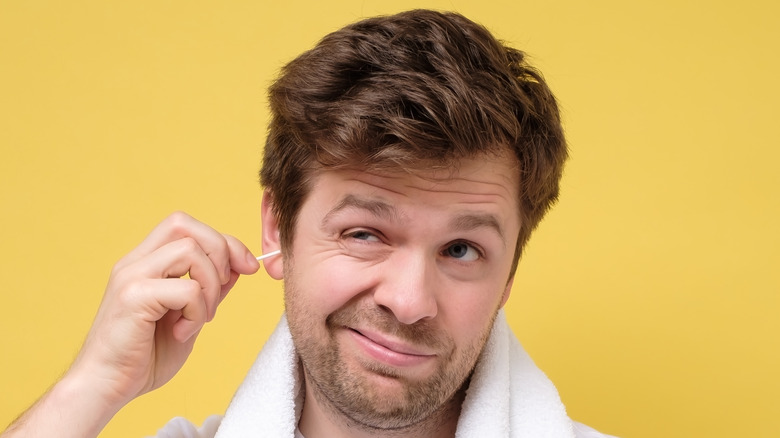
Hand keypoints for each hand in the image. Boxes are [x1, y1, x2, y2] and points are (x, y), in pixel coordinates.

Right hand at [74, 212, 260, 404]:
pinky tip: (183, 332)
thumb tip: (236, 267)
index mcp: (145, 263)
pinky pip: (187, 289)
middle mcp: (135, 262)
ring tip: (201, 317)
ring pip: (190, 250)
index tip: (247, 267)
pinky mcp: (133, 297)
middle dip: (220, 250)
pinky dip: (197, 312)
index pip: (186, 227)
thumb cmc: (143, 358)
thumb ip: (207, 291)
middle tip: (224, 286)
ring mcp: (131, 277)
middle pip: (184, 224)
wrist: (106, 388)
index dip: (223, 242)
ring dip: (209, 286)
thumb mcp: (188, 317)